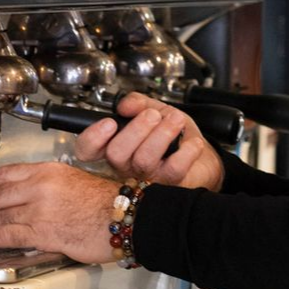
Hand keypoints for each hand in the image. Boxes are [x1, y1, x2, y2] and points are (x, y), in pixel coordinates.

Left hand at [0, 162, 118, 261]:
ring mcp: (39, 209)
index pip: (5, 173)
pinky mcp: (42, 232)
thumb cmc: (107, 204)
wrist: (126, 218)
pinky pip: (6, 233)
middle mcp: (40, 186)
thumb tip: (28, 194)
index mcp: (47, 170)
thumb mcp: (73, 180)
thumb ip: (47, 184)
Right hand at [75, 93, 224, 190]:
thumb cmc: (173, 138)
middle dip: (136, 129)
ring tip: (175, 120)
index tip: (110, 122)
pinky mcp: (168, 185)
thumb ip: (139, 104)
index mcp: (116, 147)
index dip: (93, 137)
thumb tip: (126, 104)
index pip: (87, 150)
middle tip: (153, 115)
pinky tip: (193, 142)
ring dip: (162, 133)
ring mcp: (145, 179)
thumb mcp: (155, 111)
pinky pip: (173, 168)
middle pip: (116, 154)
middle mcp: (126, 167)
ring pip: (144, 159)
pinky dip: (186, 151)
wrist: (201, 159)